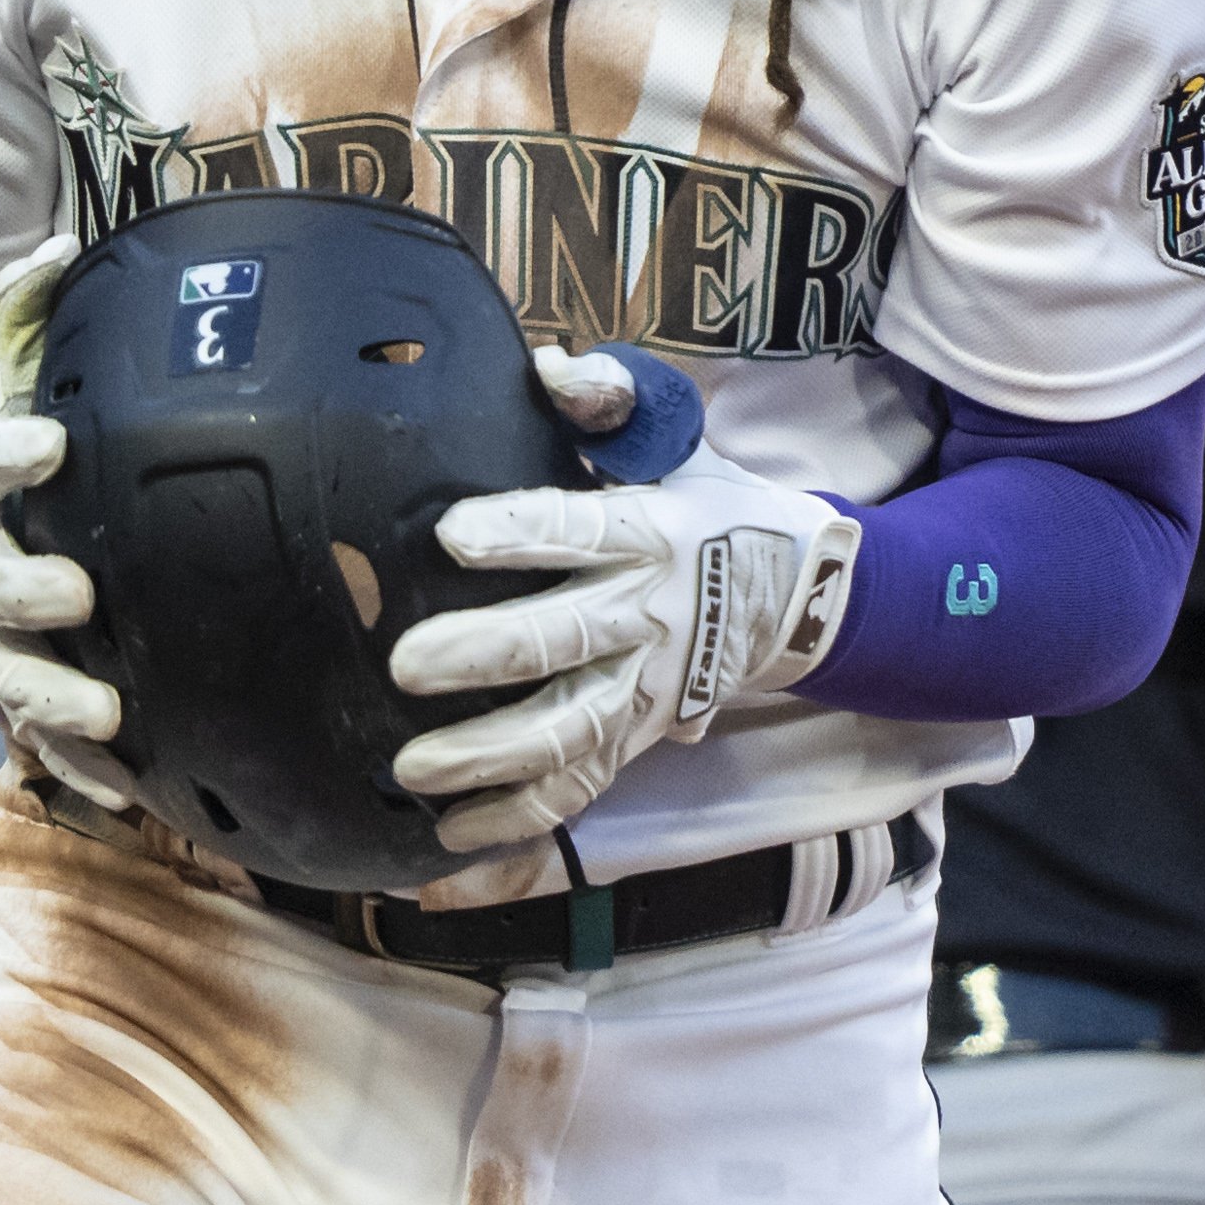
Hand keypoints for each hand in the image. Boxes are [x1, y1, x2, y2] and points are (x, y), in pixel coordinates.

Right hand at [0, 235, 125, 787]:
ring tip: (108, 713)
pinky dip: (77, 763)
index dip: (6, 451)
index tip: (51, 443)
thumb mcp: (5, 370)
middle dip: (24, 590)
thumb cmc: (2, 436)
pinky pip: (35, 734)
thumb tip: (59, 245)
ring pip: (3, 670)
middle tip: (79, 596)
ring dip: (51, 697)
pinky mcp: (8, 682)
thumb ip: (28, 310)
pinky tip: (129, 788)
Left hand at [384, 421, 860, 853]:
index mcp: (649, 531)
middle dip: (484, 655)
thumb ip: (612, 402)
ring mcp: (645, 688)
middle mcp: (647, 614)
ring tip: (417, 769)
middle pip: (562, 640)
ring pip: (569, 731)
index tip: (453, 534)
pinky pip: (581, 786)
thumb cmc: (712, 504)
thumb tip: (548, 370)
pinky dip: (520, 819)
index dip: (518, 531)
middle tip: (407, 664)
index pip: (579, 528)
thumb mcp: (677, 439)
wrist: (797, 590)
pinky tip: (451, 835)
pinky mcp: (642, 737)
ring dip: (492, 755)